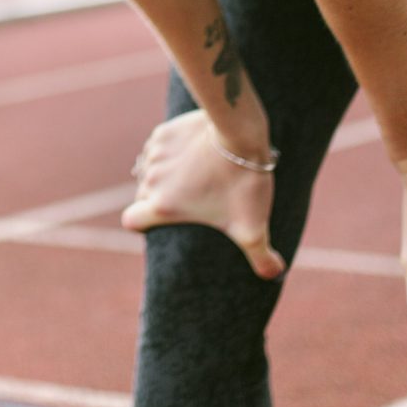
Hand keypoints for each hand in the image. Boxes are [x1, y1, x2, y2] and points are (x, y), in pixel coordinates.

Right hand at [120, 109, 286, 278]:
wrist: (240, 133)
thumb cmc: (242, 183)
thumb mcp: (253, 227)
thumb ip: (260, 257)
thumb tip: (274, 275)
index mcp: (162, 206)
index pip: (132, 220)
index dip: (142, 223)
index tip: (159, 221)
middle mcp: (151, 180)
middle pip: (144, 194)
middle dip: (160, 197)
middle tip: (191, 198)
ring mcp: (154, 153)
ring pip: (151, 168)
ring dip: (164, 173)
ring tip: (194, 174)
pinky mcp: (164, 132)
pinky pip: (159, 146)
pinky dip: (171, 151)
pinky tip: (194, 152)